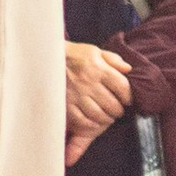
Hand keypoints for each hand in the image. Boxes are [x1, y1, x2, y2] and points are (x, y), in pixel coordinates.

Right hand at [64, 41, 130, 161]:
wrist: (47, 58)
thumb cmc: (73, 55)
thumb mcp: (94, 51)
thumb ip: (113, 59)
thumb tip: (128, 69)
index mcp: (98, 68)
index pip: (122, 86)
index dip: (128, 97)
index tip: (127, 100)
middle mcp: (88, 82)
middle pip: (112, 104)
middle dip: (118, 110)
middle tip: (117, 110)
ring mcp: (76, 95)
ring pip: (99, 115)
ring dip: (106, 118)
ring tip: (107, 116)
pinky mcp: (65, 104)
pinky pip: (82, 120)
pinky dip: (91, 124)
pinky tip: (93, 121)